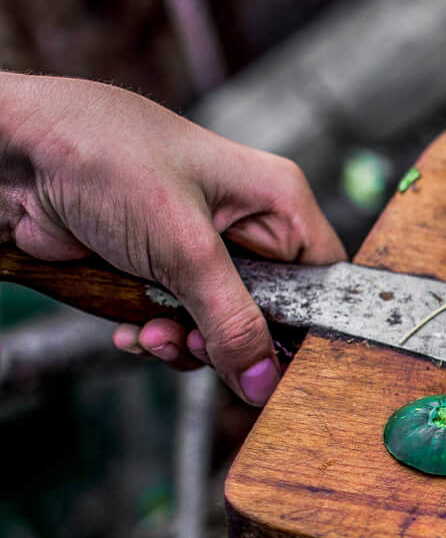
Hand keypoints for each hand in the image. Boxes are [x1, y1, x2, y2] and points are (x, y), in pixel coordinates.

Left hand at [0, 73, 344, 404]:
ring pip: (221, 327)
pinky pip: (179, 323)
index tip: (279, 368)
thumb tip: (263, 383)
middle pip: (271, 315)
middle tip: (196, 345)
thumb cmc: (105, 160)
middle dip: (229, 340)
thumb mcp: (185, 249)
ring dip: (186, 343)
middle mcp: (246, 227)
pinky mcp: (159, 269)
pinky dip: (156, 336)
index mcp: (277, 204)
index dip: (309, 330)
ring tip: (152, 334)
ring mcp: (200, 250)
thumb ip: (231, 322)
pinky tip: (132, 330)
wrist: (13, 154)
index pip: (324, 284)